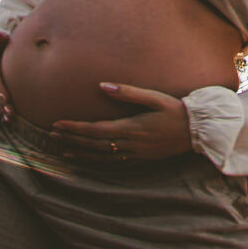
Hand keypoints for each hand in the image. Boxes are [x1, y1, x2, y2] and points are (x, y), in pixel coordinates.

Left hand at [52, 83, 192, 162]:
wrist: (196, 131)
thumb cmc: (176, 110)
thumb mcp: (154, 97)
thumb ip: (127, 92)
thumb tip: (102, 86)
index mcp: (131, 127)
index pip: (95, 129)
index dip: (75, 128)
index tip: (57, 124)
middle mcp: (129, 144)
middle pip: (93, 144)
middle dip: (71, 139)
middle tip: (51, 135)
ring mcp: (133, 154)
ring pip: (100, 155)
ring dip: (79, 152)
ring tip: (61, 148)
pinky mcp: (138, 159)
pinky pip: (111, 162)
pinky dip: (94, 160)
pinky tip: (85, 158)